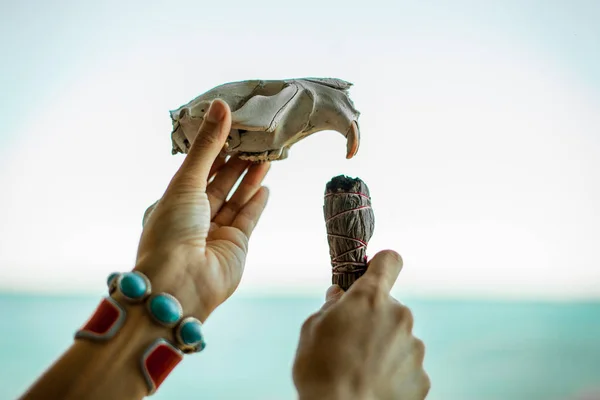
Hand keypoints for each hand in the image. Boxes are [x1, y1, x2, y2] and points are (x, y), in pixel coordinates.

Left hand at [135, 99, 269, 321]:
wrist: (181, 283)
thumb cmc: (172, 231)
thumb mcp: (186, 182)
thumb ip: (208, 146)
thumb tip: (221, 106)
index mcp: (172, 203)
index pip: (197, 171)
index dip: (214, 151)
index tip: (231, 131)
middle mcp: (193, 218)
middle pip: (219, 184)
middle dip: (236, 162)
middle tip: (254, 139)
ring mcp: (215, 233)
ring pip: (236, 198)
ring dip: (249, 178)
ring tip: (265, 156)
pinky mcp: (236, 246)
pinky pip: (248, 218)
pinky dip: (256, 202)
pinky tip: (265, 185)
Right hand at [292, 251, 429, 399]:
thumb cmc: (319, 371)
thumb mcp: (312, 329)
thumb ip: (330, 306)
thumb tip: (338, 297)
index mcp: (370, 298)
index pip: (389, 261)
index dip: (381, 265)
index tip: (372, 273)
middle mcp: (399, 316)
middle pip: (389, 306)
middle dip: (374, 318)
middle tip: (351, 340)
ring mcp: (414, 348)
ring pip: (399, 338)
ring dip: (384, 346)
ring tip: (360, 369)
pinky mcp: (421, 377)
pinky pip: (406, 366)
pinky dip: (393, 372)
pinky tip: (373, 384)